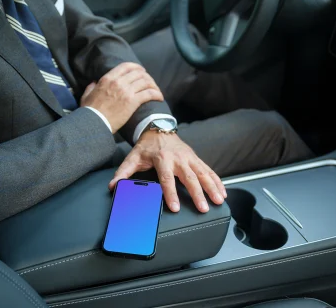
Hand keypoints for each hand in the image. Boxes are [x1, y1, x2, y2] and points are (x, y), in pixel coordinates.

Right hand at [80, 62, 163, 133]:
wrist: (94, 123)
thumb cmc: (89, 112)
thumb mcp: (86, 96)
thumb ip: (90, 87)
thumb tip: (93, 83)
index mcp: (108, 78)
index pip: (126, 66)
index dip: (136, 67)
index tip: (141, 71)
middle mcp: (118, 82)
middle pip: (139, 73)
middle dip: (147, 77)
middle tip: (150, 83)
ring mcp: (126, 91)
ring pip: (146, 82)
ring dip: (153, 85)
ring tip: (156, 91)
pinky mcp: (133, 102)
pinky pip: (149, 93)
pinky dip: (156, 94)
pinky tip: (159, 98)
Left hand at [108, 131, 226, 212]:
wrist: (159, 129)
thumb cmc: (147, 146)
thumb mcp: (133, 157)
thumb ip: (123, 172)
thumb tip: (113, 186)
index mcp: (162, 159)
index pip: (167, 179)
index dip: (170, 193)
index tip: (174, 206)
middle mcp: (178, 158)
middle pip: (189, 178)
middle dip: (197, 194)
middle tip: (202, 208)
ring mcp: (190, 158)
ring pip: (203, 174)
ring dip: (212, 188)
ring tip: (218, 201)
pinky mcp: (196, 159)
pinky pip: (209, 170)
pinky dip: (217, 181)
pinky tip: (222, 192)